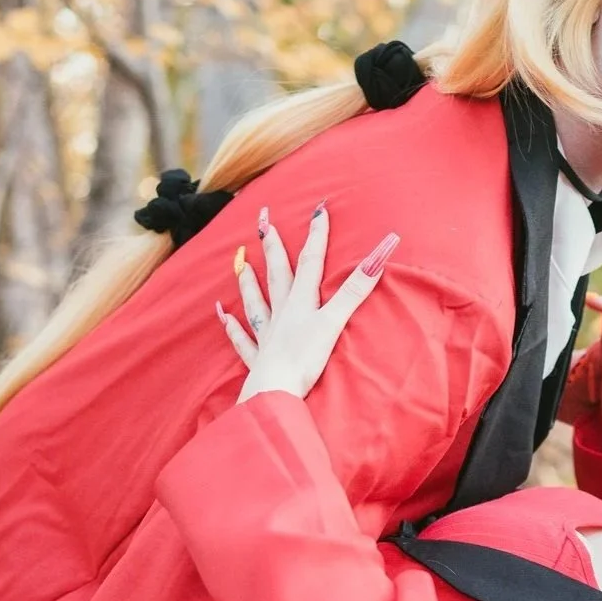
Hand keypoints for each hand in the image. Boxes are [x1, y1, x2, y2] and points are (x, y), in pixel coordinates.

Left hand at [218, 206, 397, 401]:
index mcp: (301, 302)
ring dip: (248, 281)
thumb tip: (379, 258)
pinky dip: (232, 326)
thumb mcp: (334, 322)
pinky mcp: (259, 358)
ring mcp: (267, 335)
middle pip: (277, 274)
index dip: (317, 235)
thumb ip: (354, 291)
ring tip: (239, 262)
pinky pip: (242, 339)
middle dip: (272, 246)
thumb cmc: (305, 358)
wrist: (275, 390)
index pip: (310, 262)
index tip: (319, 210)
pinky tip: (222, 315)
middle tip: (263, 222)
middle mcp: (282, 313)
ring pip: (256, 301)